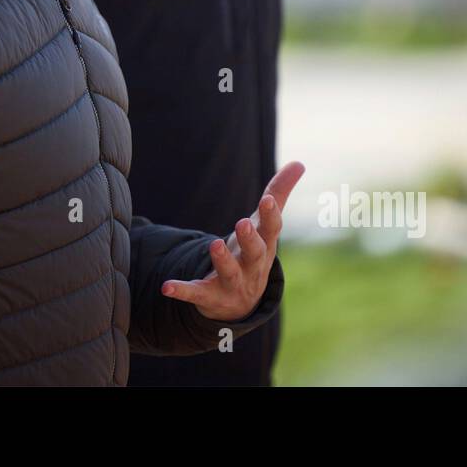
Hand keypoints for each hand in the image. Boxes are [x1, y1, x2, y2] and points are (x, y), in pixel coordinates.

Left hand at [161, 161, 305, 321]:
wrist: (242, 303)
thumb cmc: (254, 253)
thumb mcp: (265, 226)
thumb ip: (279, 194)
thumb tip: (299, 163)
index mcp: (265, 246)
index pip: (272, 230)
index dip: (271, 216)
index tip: (267, 200)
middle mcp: (252, 266)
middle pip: (255, 254)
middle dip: (249, 240)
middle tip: (241, 224)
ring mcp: (232, 283)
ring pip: (229, 272)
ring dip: (222, 260)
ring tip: (214, 244)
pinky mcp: (210, 296)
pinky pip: (197, 293)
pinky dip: (183, 290)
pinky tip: (167, 286)